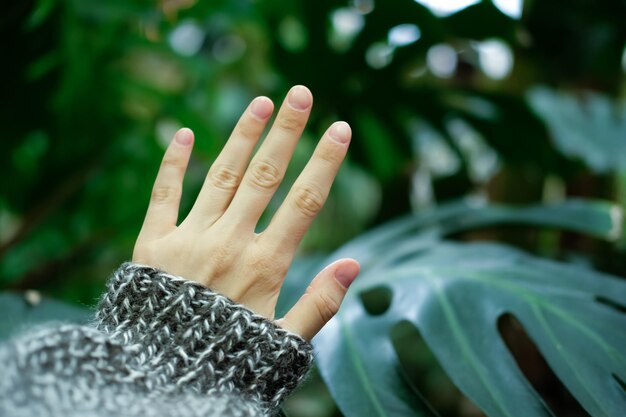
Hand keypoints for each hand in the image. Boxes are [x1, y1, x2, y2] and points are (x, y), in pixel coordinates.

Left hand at [132, 85, 358, 339]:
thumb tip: (354, 264)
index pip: (304, 202)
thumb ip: (320, 304)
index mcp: (265, 265)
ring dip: (242, 136)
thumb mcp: (282, 343)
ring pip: (222, 176)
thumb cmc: (226, 361)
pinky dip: (174, 164)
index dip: (325, 163)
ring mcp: (189, 239)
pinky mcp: (152, 244)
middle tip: (300, 93)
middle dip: (286, 133)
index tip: (339, 127)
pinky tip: (185, 133)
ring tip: (259, 101)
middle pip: (265, 177)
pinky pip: (164, 195)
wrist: (160, 377)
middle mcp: (230, 243)